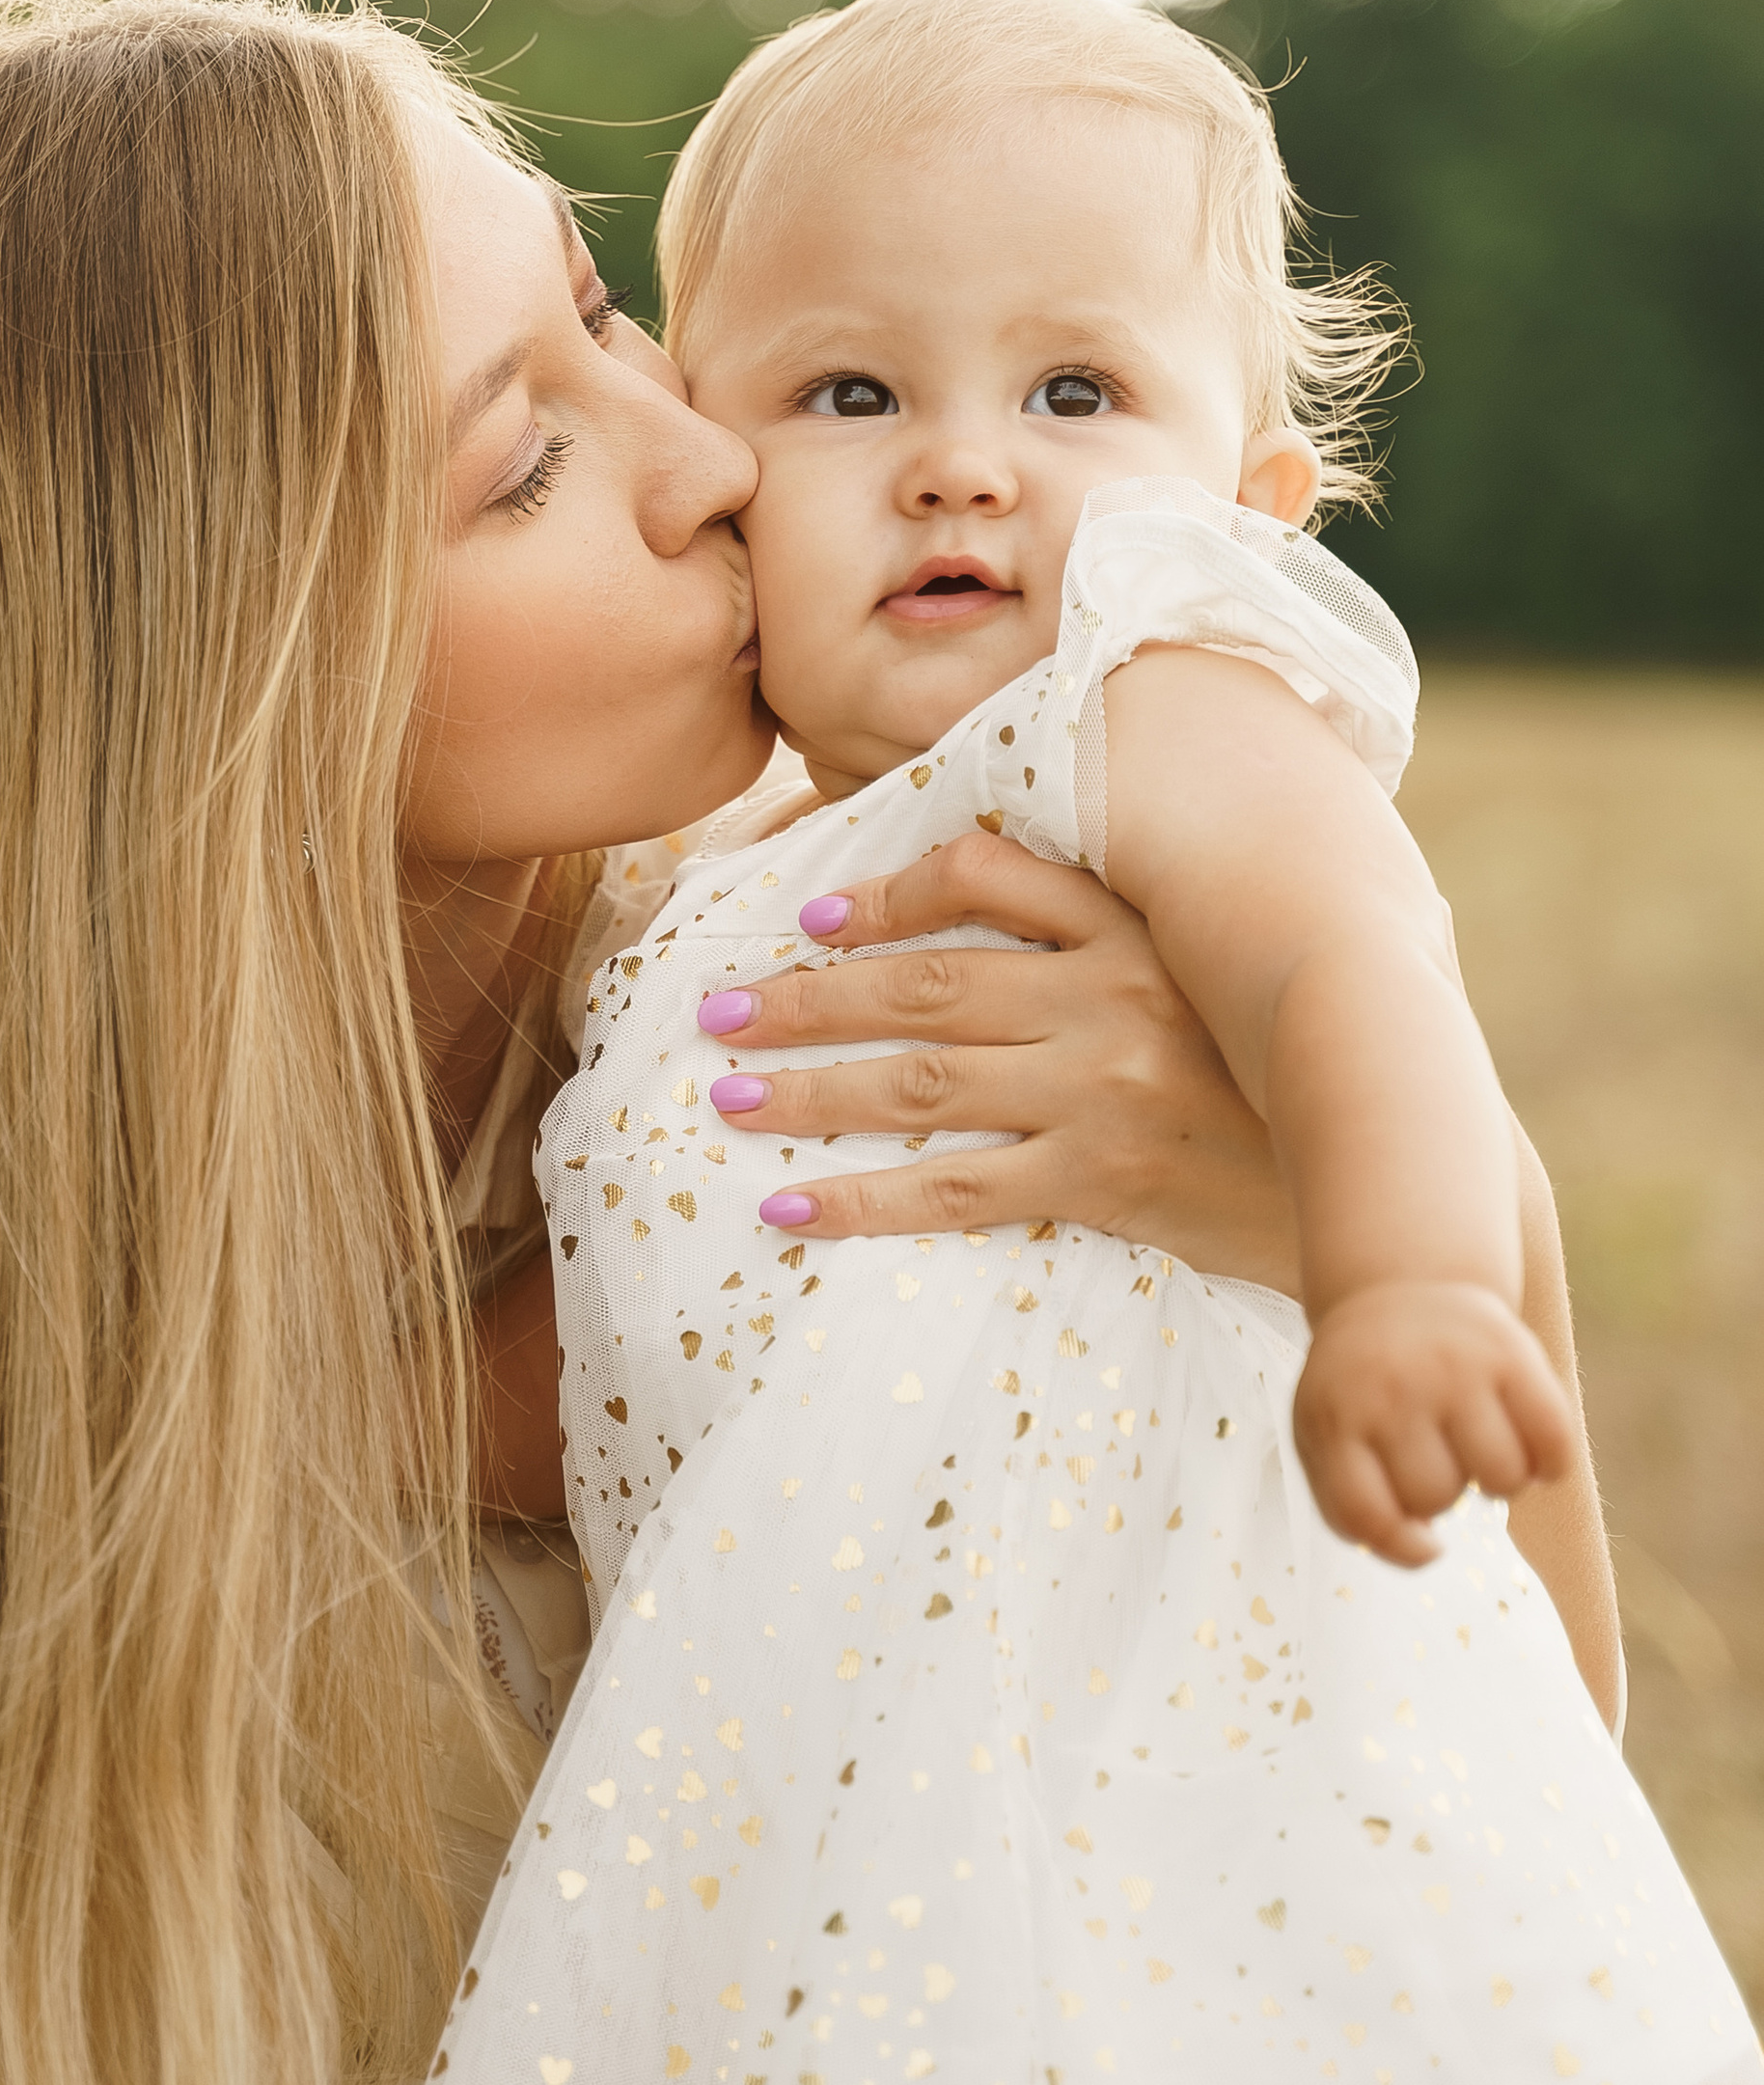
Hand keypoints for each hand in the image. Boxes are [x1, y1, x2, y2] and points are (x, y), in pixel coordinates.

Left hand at [695, 830, 1297, 1279]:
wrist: (1370, 1175)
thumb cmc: (1276, 1070)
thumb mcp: (1209, 965)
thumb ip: (1115, 924)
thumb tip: (986, 890)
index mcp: (1134, 928)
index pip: (986, 878)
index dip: (886, 894)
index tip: (812, 919)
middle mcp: (1110, 997)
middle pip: (923, 988)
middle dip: (806, 999)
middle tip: (714, 1011)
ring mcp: (1102, 1090)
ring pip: (922, 1083)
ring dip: (811, 1089)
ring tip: (730, 1098)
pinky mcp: (1102, 1179)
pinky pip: (958, 1188)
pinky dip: (866, 1198)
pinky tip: (792, 1206)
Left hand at [1294, 1279, 1578, 1567]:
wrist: (1397, 1290)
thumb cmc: (1361, 1390)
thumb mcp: (1326, 1437)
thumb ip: (1352, 1508)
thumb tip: (1426, 1550)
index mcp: (1334, 1415)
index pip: (1365, 1513)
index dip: (1400, 1546)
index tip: (1427, 1546)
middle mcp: (1393, 1387)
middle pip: (1436, 1497)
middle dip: (1440, 1492)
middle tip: (1433, 1451)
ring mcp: (1454, 1366)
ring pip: (1501, 1478)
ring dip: (1496, 1480)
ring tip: (1475, 1444)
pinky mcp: (1511, 1351)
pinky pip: (1554, 1443)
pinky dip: (1549, 1462)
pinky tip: (1525, 1441)